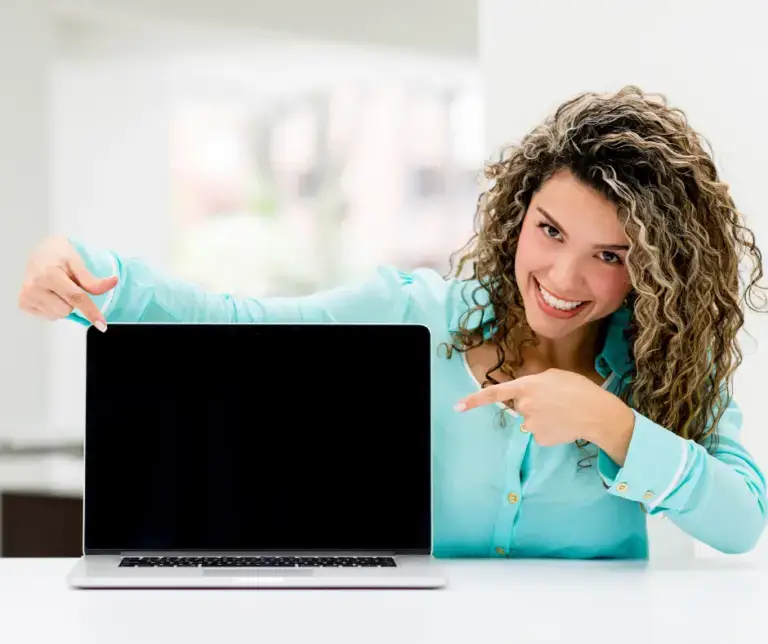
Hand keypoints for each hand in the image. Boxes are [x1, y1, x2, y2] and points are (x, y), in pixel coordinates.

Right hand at [17, 236, 117, 329]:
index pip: (75, 297)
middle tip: (68, 285)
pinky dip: (54, 307)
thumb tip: (113, 283)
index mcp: (49, 274)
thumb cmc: (60, 255)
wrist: (41, 251)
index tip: (102, 325)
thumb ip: (92, 280)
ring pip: (58, 315)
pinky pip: (49, 316)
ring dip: (63, 305)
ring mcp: (26, 296)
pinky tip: (49, 293)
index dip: (91, 311)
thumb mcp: (77, 263)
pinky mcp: (23, 303)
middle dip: (73, 301)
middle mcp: (33, 287)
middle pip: (67, 310)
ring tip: (57, 288)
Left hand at [454, 368, 634, 450]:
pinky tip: (563, 424)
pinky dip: (549, 430)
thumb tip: (526, 393)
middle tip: (554, 401)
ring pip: (530, 421)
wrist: (597, 414)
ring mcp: (531, 425)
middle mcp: (524, 406)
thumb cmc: (578, 389)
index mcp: (526, 386)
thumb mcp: (554, 376)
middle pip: (520, 406)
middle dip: (532, 404)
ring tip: (562, 412)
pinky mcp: (539, 439)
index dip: (474, 400)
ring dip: (542, 417)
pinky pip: (539, 433)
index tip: (457, 407)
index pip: (495, 393)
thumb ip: (535, 382)